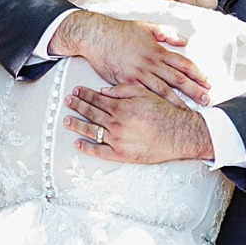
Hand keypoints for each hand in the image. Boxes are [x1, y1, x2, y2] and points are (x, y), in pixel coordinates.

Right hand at [52, 11, 209, 105]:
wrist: (97, 36)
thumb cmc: (119, 31)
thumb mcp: (146, 27)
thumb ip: (166, 33)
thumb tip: (183, 41)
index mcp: (157, 50)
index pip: (183, 64)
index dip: (198, 74)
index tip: (207, 82)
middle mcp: (151, 63)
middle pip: (177, 79)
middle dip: (194, 91)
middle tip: (206, 100)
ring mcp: (138, 74)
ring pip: (163, 91)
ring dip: (177, 102)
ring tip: (188, 112)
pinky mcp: (125, 82)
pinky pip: (142, 96)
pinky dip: (153, 104)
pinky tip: (160, 113)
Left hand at [66, 83, 213, 164]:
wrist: (179, 134)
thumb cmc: (164, 113)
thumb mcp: (144, 94)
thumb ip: (122, 90)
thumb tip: (103, 91)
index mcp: (121, 107)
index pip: (97, 99)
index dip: (84, 94)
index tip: (76, 91)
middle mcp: (116, 123)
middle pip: (91, 113)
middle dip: (77, 106)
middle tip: (67, 102)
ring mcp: (117, 140)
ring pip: (91, 131)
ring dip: (77, 124)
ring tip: (66, 120)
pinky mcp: (121, 154)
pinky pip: (99, 152)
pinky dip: (87, 148)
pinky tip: (78, 143)